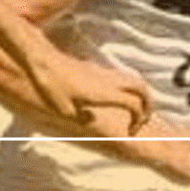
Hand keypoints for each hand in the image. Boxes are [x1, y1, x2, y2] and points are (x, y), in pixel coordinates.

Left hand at [23, 38, 149, 132]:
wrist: (41, 59)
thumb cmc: (50, 84)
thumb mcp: (63, 108)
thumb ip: (80, 117)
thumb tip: (90, 119)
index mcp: (103, 93)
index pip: (134, 104)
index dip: (139, 119)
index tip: (131, 131)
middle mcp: (108, 81)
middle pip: (141, 88)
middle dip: (148, 104)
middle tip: (141, 119)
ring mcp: (102, 72)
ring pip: (132, 80)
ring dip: (138, 94)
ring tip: (132, 110)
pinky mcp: (94, 68)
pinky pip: (120, 77)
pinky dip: (126, 88)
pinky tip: (112, 97)